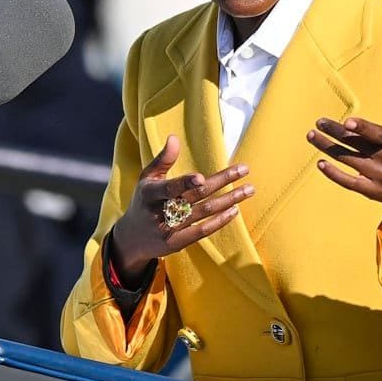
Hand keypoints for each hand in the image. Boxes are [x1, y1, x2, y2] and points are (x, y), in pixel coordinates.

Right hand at [110, 134, 254, 285]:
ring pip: (204, 213)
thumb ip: (162, 160)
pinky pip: (202, 231)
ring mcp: (169, 229)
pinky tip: (234, 210)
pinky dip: (219, 221)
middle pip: (195, 196)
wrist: (132, 237)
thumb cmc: (143, 200)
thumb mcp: (147, 178)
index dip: (184, 183)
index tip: (201, 177)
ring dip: (228, 201)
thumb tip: (174, 137)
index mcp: (149, 193)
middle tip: (244, 170)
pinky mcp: (177, 243)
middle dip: (221, 182)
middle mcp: (159, 212)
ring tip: (248, 189)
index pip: (169, 188)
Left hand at [307, 68, 381, 237]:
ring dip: (327, 148)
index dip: (363, 128)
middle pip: (356, 144)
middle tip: (318, 122)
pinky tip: (320, 162)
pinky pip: (349, 182)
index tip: (348, 121)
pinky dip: (334, 173)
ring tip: (312, 135)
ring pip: (348, 159)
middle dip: (335, 133)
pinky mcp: (371, 190)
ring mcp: (379, 176)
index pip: (377, 135)